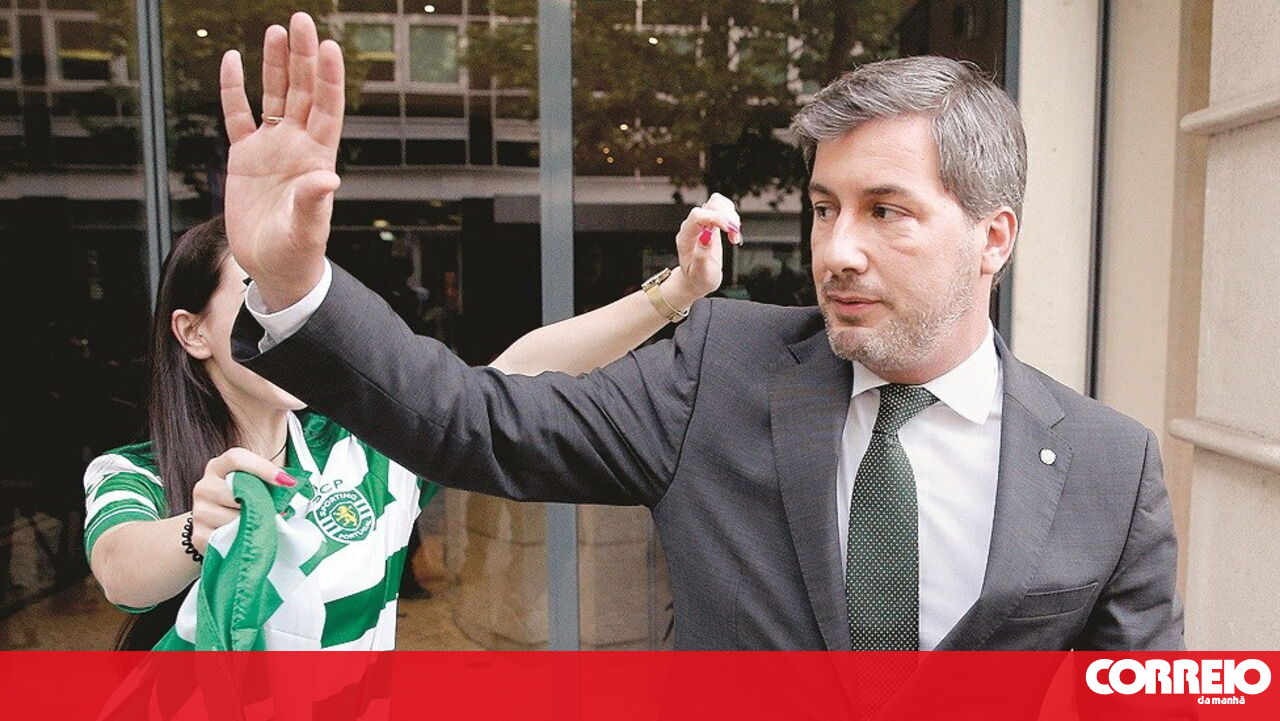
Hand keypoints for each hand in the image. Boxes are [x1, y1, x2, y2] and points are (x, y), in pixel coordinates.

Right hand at [190, 448, 295, 552]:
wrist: (215, 523)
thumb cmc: (242, 499)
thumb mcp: (253, 483)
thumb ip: (267, 480)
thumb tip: (290, 484)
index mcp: (218, 467)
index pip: (236, 458)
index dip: (263, 468)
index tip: (287, 481)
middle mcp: (204, 486)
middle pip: (237, 489)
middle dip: (262, 501)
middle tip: (279, 511)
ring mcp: (199, 511)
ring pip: (235, 517)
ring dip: (253, 523)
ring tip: (260, 525)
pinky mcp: (198, 534)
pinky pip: (227, 537)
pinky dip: (243, 539)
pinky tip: (248, 537)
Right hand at [219, 13, 344, 310]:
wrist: (275, 268)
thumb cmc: (297, 253)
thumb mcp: (307, 230)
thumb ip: (314, 202)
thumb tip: (328, 179)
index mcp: (318, 158)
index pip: (327, 109)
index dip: (328, 78)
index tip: (329, 46)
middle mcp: (297, 146)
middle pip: (301, 92)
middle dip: (303, 57)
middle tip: (301, 19)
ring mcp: (272, 148)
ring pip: (274, 96)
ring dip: (276, 64)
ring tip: (278, 30)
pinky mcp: (245, 157)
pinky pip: (238, 115)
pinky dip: (233, 89)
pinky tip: (232, 60)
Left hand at [663, 193, 741, 309]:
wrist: (696, 280)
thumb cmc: (697, 279)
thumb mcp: (700, 273)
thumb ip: (702, 255)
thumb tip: (706, 236)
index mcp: (686, 238)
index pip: (698, 216)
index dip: (716, 218)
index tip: (730, 229)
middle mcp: (693, 227)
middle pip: (710, 205)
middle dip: (727, 217)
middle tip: (734, 235)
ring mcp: (702, 223)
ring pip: (718, 203)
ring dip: (731, 216)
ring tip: (734, 235)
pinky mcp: (711, 223)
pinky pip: (722, 209)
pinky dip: (732, 218)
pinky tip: (733, 233)